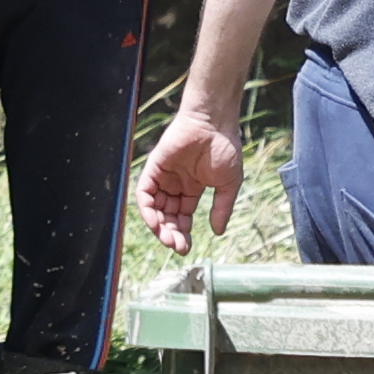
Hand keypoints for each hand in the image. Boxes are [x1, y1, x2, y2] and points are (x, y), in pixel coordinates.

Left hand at [135, 109, 243, 255]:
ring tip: (168, 239)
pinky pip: (144, 193)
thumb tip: (217, 233)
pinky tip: (156, 223)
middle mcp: (175, 185)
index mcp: (192, 189)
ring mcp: (163, 177)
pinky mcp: (153, 168)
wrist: (214, 124)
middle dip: (171, 234)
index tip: (186, 248)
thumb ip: (222, 208)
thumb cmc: (225, 149)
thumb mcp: (228, 185)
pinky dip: (147, 210)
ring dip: (158, 226)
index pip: (182, 217)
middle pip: (167, 216)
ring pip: (154, 208)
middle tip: (177, 247)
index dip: (183, 234)